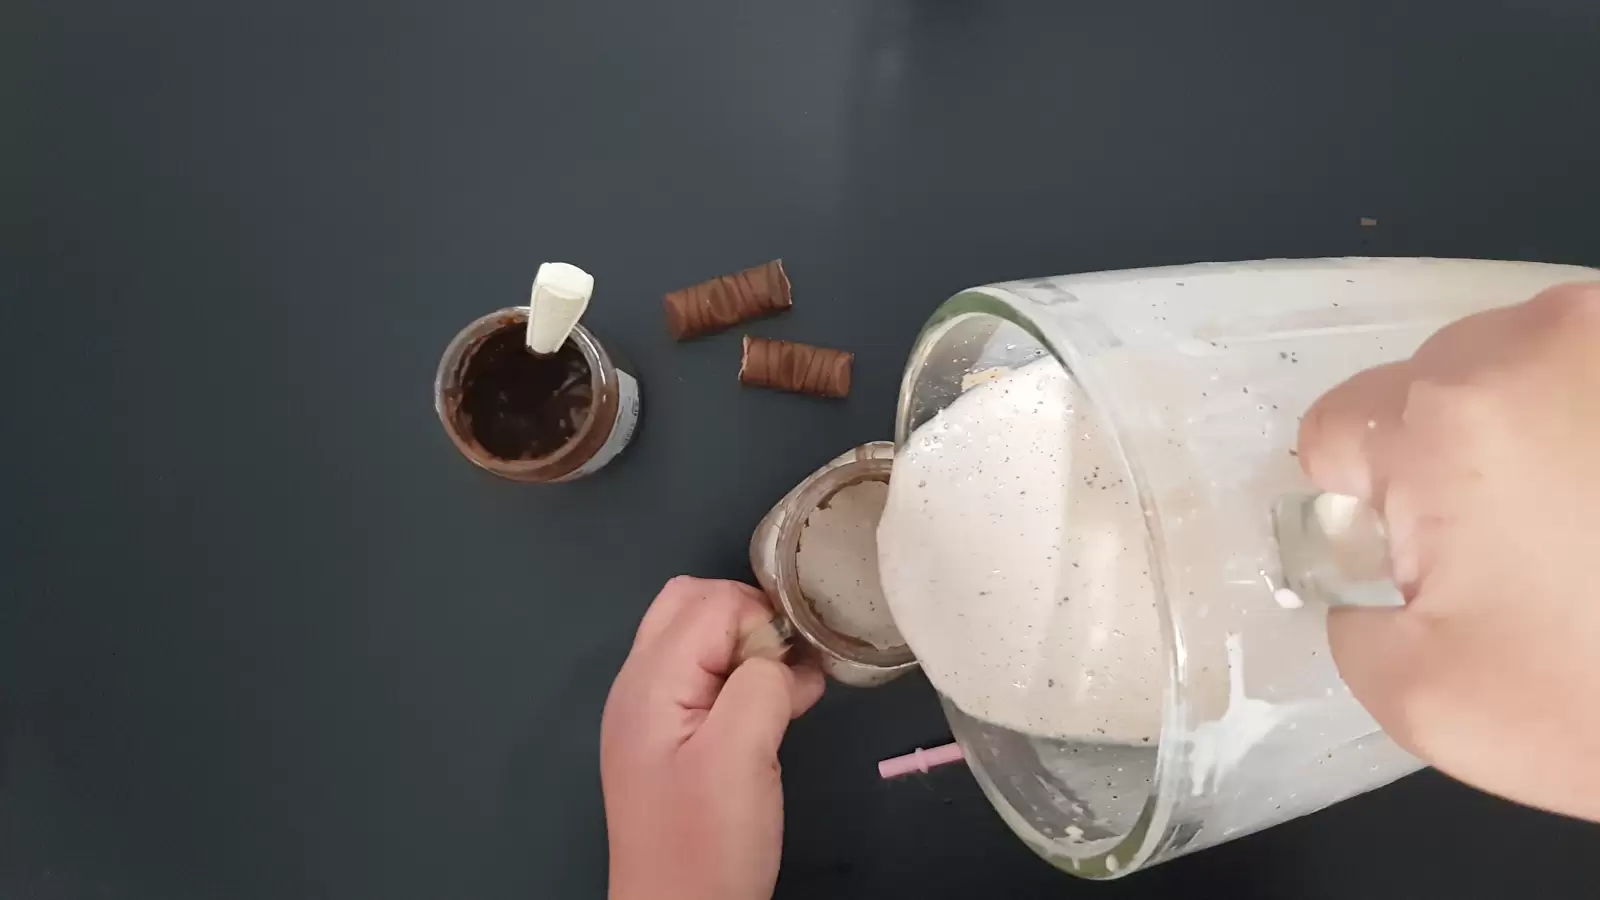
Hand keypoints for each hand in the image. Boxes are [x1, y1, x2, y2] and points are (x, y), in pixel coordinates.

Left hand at [601, 577, 824, 899]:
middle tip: (792, 665)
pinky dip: (743, 680)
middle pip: (693, 605)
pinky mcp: (671, 739)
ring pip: (700, 640)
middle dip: (751, 619)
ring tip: (794, 691)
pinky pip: (705, 680)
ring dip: (750, 650)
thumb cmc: (706, 842)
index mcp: (649, 681)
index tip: (796, 661)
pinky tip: (780, 710)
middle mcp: (640, 684)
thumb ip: (760, 685)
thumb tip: (781, 655)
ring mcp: (652, 712)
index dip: (760, 617)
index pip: (708, 601)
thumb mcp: (741, 755)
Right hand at [1298, 281, 1599, 820]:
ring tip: (1592, 530)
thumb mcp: (1433, 703)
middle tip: (1521, 561)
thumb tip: (1361, 590)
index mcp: (1449, 418)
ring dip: (1534, 435)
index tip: (1428, 563)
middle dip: (1449, 466)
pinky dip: (1599, 427)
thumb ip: (1351, 632)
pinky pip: (1597, 377)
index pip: (1338, 430)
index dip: (1364, 507)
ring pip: (1522, 371)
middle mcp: (1539, 344)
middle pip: (1430, 390)